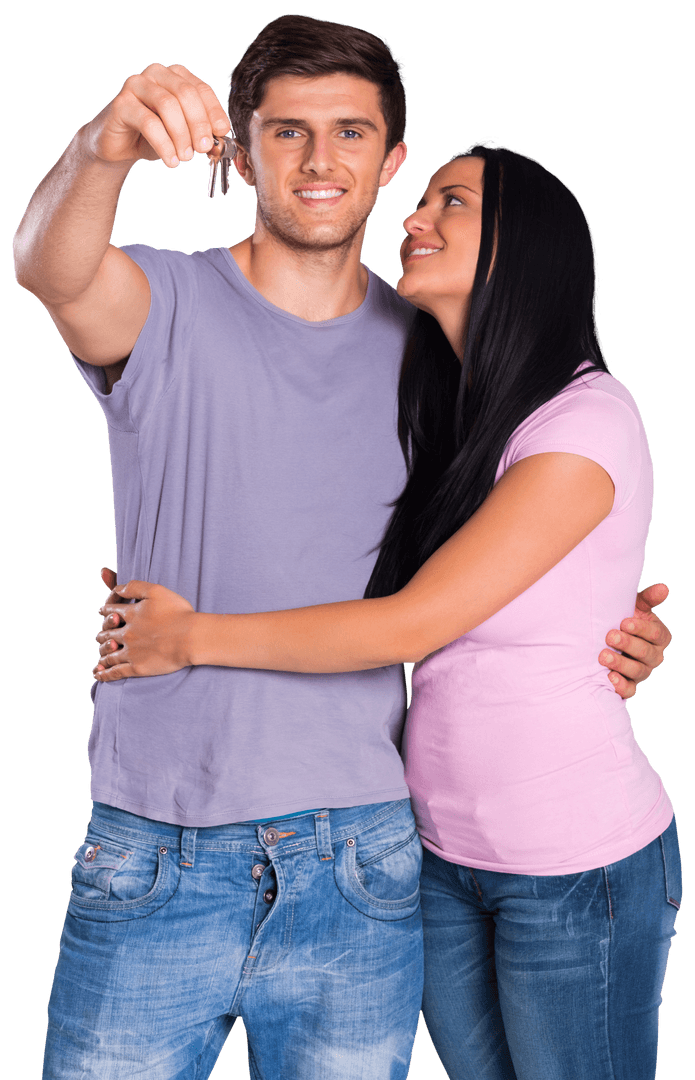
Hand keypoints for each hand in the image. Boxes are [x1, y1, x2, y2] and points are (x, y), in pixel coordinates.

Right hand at [84, 63, 230, 168]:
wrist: (119, 146)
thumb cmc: (153, 137)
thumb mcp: (182, 134)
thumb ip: (199, 133)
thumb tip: (218, 141)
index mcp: (175, 76)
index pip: (201, 89)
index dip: (214, 112)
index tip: (221, 133)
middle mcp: (156, 74)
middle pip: (185, 94)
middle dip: (198, 124)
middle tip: (203, 149)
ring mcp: (137, 85)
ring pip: (167, 105)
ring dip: (181, 135)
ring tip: (185, 158)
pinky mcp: (122, 103)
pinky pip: (148, 123)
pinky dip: (164, 144)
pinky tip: (171, 160)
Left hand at [93, 579, 194, 681]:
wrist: (191, 638)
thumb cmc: (179, 613)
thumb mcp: (157, 591)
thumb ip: (135, 587)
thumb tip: (117, 589)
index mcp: (131, 614)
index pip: (111, 611)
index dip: (105, 610)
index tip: (102, 611)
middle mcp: (127, 633)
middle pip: (106, 634)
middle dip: (102, 634)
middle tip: (100, 636)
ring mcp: (130, 652)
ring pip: (108, 653)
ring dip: (102, 653)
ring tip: (100, 656)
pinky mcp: (136, 668)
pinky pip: (115, 671)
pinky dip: (104, 673)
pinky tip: (98, 674)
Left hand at [599, 583, 670, 698]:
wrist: (603, 637)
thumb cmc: (621, 619)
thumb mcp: (633, 606)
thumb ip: (648, 599)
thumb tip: (664, 588)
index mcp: (659, 636)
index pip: (656, 634)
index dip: (641, 629)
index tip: (624, 622)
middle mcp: (654, 656)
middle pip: (646, 653)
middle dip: (628, 644)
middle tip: (609, 636)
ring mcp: (642, 671)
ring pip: (638, 671)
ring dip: (621, 664)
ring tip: (603, 656)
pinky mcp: (629, 685)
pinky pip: (629, 690)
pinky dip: (621, 686)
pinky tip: (609, 679)